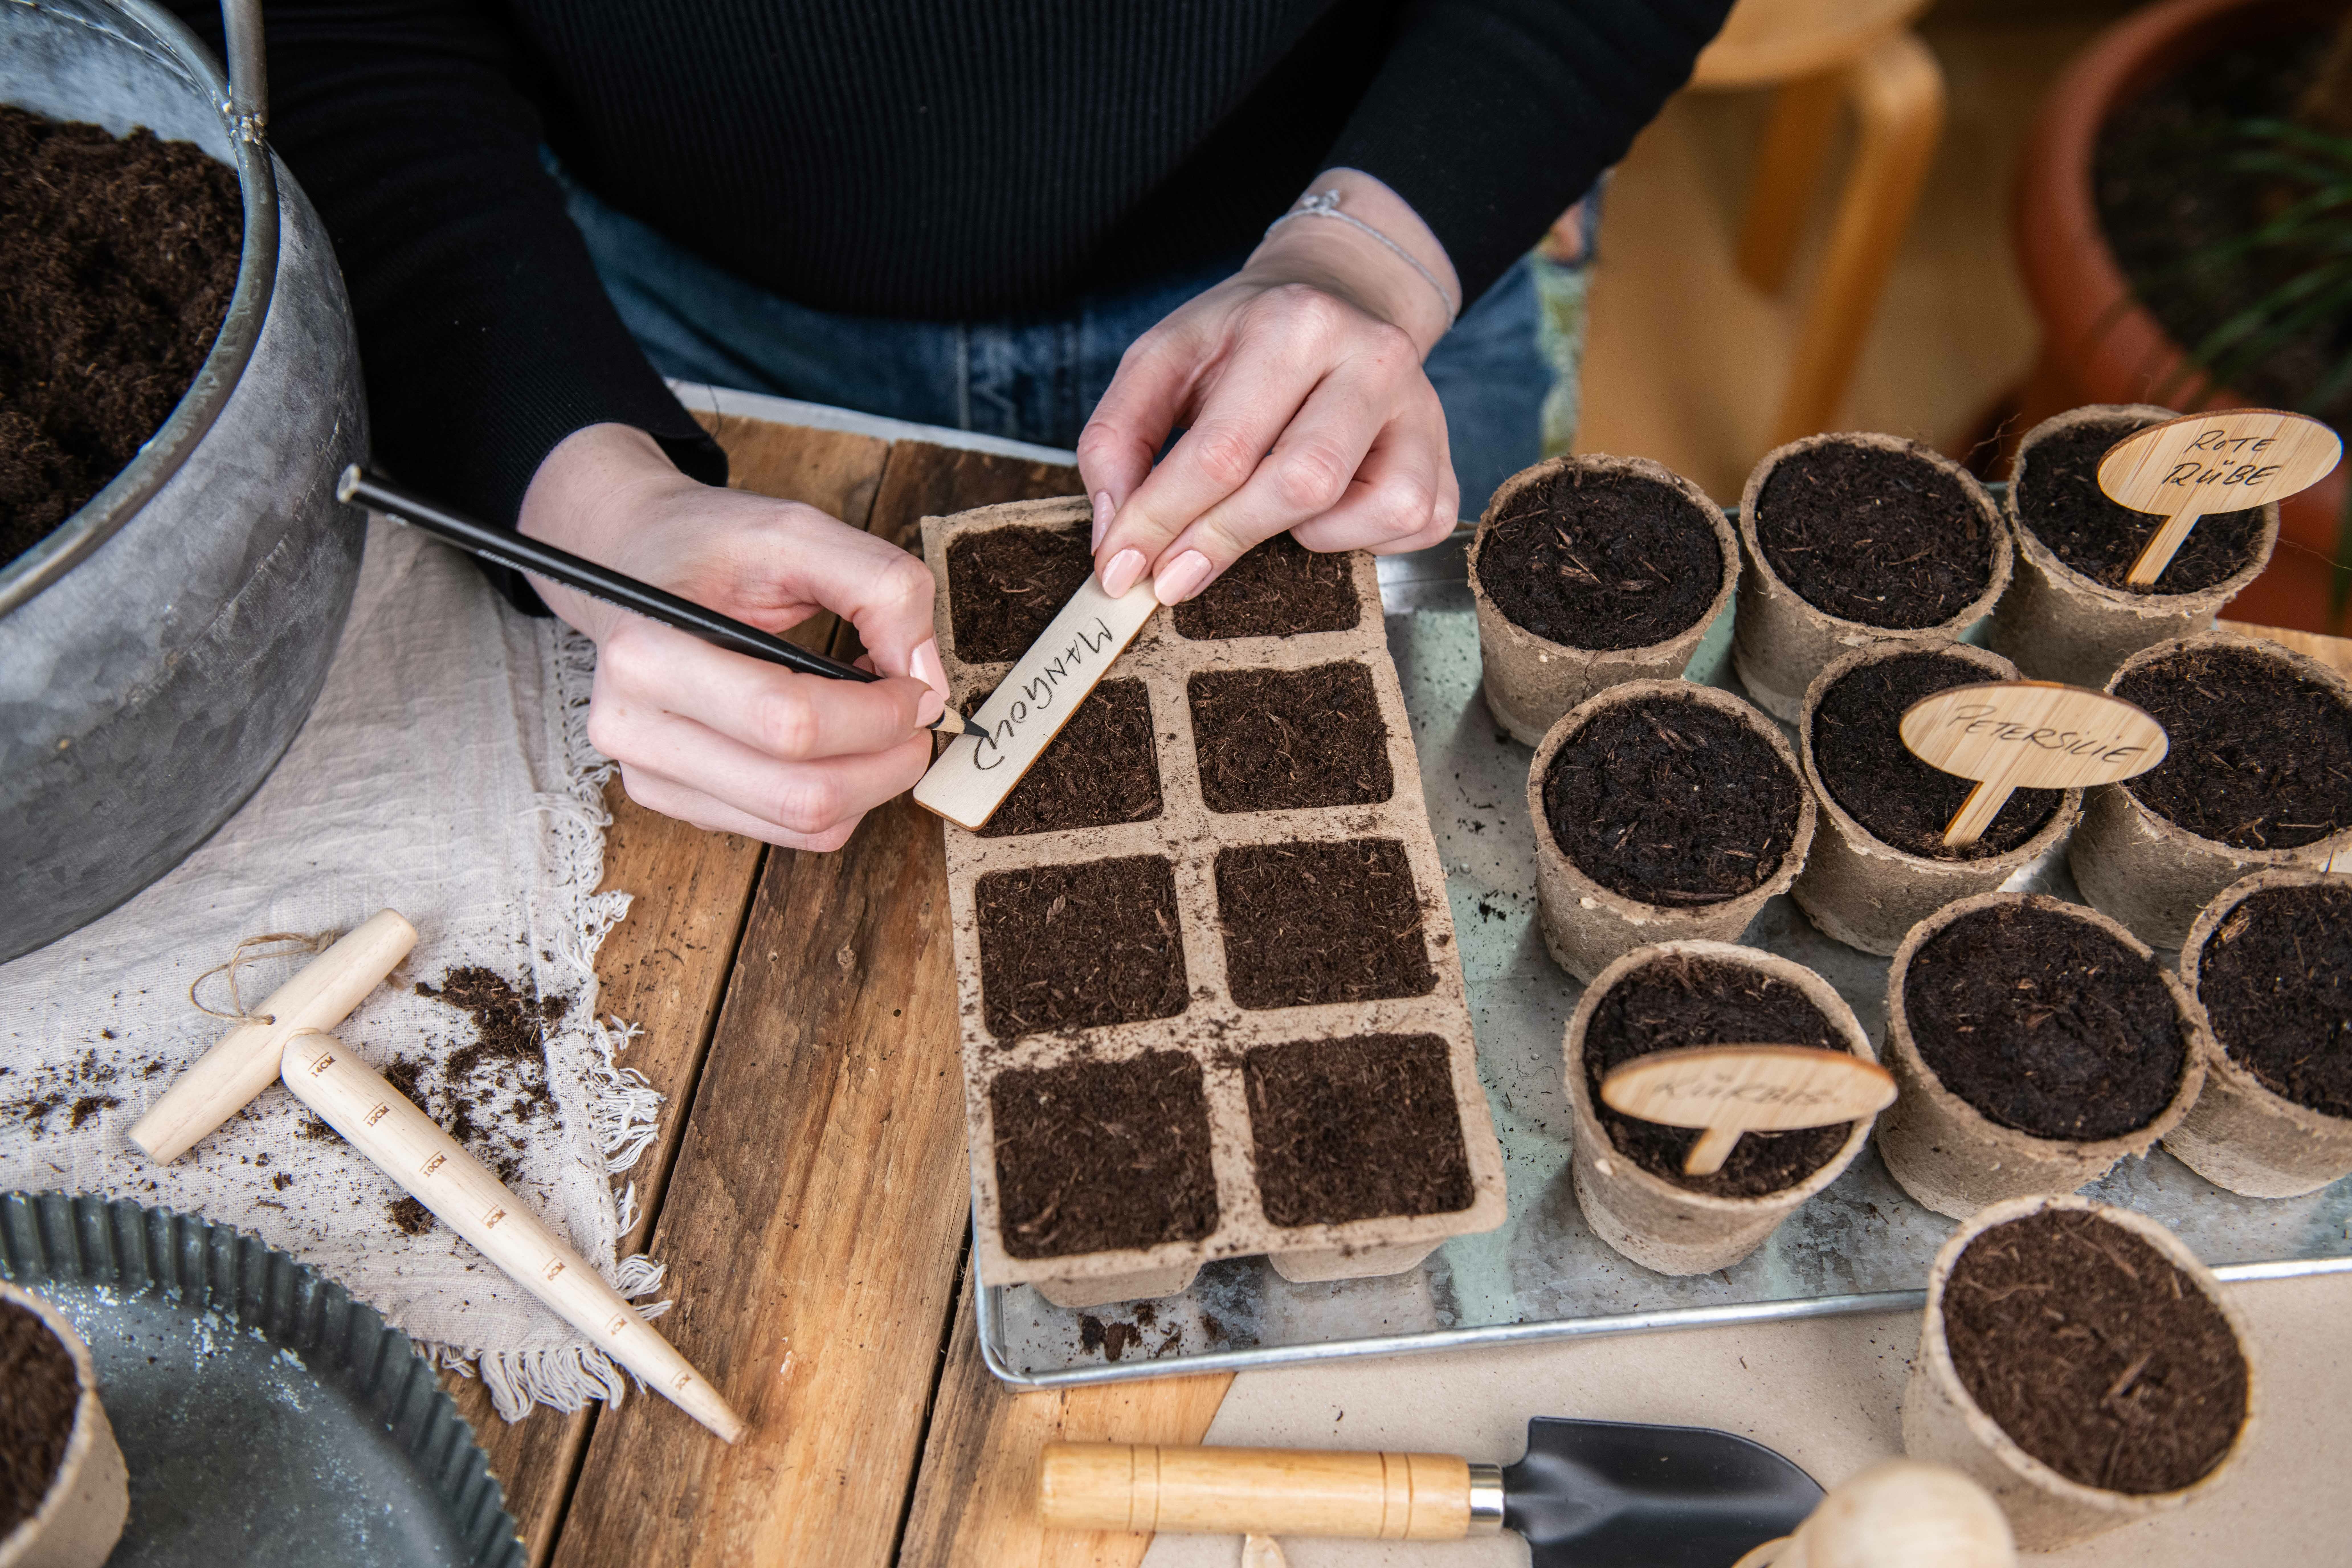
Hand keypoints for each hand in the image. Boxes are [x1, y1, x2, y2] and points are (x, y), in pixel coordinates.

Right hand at [518, 424, 946, 849]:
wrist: (630, 566)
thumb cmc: (706, 546)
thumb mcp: (795, 529)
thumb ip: (879, 586)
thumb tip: (927, 679)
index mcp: (647, 655)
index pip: (789, 723)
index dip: (878, 714)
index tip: (916, 686)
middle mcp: (634, 730)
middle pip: (801, 794)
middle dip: (887, 762)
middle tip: (919, 716)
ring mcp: (651, 776)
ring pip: (801, 826)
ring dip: (871, 785)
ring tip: (882, 725)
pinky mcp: (676, 801)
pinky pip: (788, 832)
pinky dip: (840, 796)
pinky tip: (838, 741)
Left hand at [1079, 168, 1462, 603]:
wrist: (1336, 293)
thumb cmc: (1242, 337)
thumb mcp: (1163, 357)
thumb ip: (1119, 437)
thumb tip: (1115, 539)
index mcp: (1294, 324)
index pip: (1222, 448)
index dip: (1163, 520)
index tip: (1119, 569)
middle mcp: (1372, 359)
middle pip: (1301, 484)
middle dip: (1223, 542)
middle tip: (1170, 578)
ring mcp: (1422, 409)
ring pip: (1375, 511)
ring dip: (1308, 537)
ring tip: (1268, 514)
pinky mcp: (1444, 455)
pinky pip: (1415, 526)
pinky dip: (1363, 541)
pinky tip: (1328, 512)